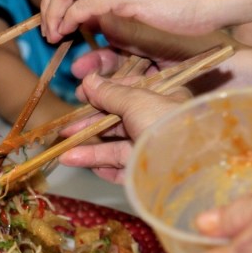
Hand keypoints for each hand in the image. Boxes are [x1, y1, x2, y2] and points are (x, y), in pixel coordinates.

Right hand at [58, 73, 184, 182]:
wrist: (188, 165)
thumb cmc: (166, 122)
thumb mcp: (137, 100)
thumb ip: (110, 93)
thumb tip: (89, 80)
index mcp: (164, 99)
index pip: (129, 92)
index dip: (103, 93)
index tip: (80, 94)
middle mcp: (158, 123)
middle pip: (118, 122)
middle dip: (89, 126)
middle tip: (65, 130)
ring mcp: (153, 148)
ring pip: (116, 147)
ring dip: (89, 150)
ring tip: (64, 153)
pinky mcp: (148, 172)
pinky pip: (122, 168)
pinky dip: (102, 168)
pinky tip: (83, 166)